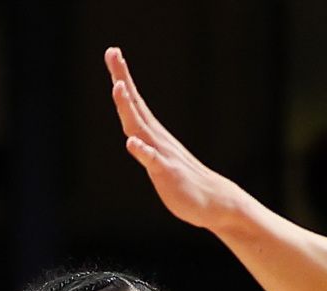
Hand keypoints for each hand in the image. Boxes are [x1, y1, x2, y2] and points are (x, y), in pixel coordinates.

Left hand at [107, 48, 253, 232]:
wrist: (212, 201)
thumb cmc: (184, 181)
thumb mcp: (160, 159)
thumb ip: (146, 145)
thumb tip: (134, 134)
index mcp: (152, 133)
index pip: (134, 100)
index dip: (122, 77)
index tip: (113, 52)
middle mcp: (156, 138)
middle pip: (134, 105)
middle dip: (122, 79)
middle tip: (113, 53)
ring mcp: (162, 154)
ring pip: (140, 127)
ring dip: (128, 107)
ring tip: (118, 87)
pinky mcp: (167, 173)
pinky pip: (153, 160)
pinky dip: (142, 150)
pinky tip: (132, 142)